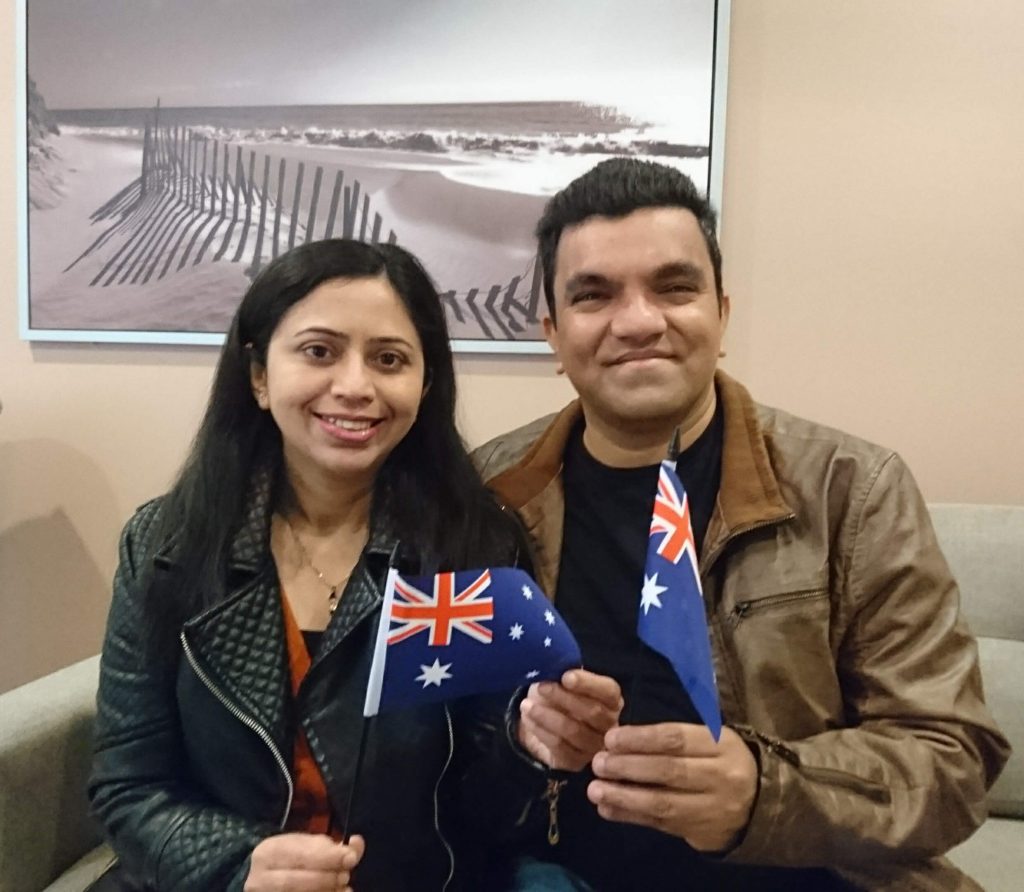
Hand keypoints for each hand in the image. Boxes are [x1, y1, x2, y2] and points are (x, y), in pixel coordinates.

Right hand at [244, 833, 364, 890]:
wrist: (261, 879)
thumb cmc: (290, 861)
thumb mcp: (307, 846)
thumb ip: (332, 847)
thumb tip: (357, 844)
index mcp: (268, 853)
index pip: (298, 855)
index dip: (327, 858)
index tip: (351, 859)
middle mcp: (259, 878)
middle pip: (292, 882)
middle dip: (325, 879)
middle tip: (345, 877)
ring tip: (342, 889)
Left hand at [517, 669, 622, 770]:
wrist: (545, 722)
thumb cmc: (560, 696)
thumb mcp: (565, 680)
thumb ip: (567, 674)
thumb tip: (556, 668)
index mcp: (612, 700)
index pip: (608, 691)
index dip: (588, 683)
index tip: (566, 676)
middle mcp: (610, 725)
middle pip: (592, 712)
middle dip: (563, 698)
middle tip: (542, 687)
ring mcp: (594, 747)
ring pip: (573, 731)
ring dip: (547, 716)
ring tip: (527, 704)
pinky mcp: (576, 762)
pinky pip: (559, 746)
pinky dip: (540, 730)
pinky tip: (528, 718)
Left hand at [588, 723, 756, 851]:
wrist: (760, 803)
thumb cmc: (722, 760)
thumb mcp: (711, 738)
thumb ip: (672, 736)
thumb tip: (620, 734)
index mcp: (721, 744)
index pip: (675, 739)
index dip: (640, 739)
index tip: (610, 738)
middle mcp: (720, 776)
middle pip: (668, 771)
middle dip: (628, 767)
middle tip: (598, 763)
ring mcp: (711, 808)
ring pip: (663, 803)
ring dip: (624, 797)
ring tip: (595, 790)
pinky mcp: (700, 832)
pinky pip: (660, 824)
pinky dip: (630, 816)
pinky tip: (607, 809)